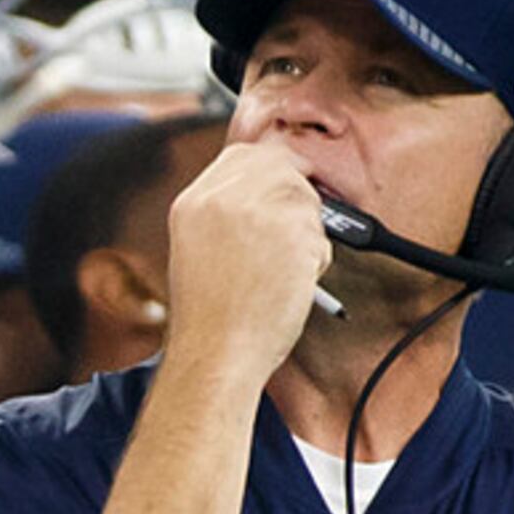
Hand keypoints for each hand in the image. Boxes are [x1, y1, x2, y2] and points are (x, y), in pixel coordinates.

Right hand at [164, 140, 332, 382]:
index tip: (285, 186)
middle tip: (299, 228)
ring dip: (306, 232)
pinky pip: (321, 234)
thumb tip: (274, 194)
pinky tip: (290, 286)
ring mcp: (255, 211)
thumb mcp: (198, 251)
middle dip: (297, 192)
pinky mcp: (289, 231)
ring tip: (282, 272)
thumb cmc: (210, 321)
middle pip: (279, 164)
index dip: (271, 169)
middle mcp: (220, 198)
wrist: (214, 357)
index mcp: (192, 203)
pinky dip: (316, 261)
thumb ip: (228, 215)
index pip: (242, 157)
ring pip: (304, 198)